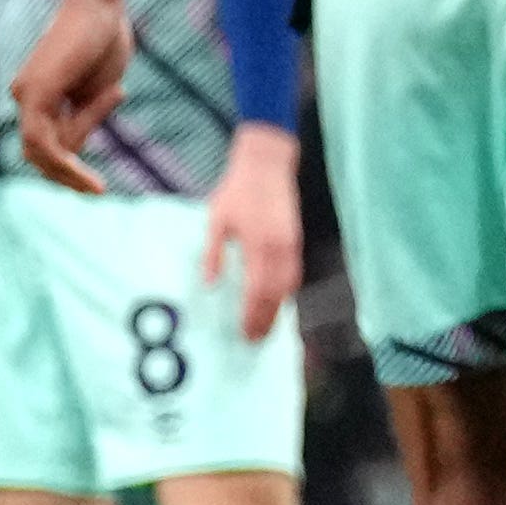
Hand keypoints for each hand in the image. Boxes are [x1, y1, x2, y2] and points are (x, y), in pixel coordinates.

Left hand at [11, 0, 131, 194]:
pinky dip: (63, 159)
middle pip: (39, 151)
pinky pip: (42, 138)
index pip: (48, 144)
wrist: (100, 3)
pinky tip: (84, 174)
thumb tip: (71, 153)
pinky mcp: (36, 90)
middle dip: (66, 176)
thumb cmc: (103, 40)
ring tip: (97, 187)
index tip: (98, 185)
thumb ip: (82, 119)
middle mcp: (24, 95)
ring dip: (69, 169)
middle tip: (97, 192)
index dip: (72, 166)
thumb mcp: (96, 92)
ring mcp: (26, 92)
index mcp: (38, 96)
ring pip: (41, 148)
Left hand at [204, 122, 305, 344]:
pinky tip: (278, 302)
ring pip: (289, 286)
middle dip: (266, 318)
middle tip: (255, 340)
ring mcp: (291, 245)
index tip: (243, 332)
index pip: (257, 289)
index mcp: (258, 245)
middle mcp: (279, 249)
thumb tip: (209, 284)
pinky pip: (294, 273)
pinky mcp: (295, 240)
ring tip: (267, 327)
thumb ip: (213, 253)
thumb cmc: (237, 191)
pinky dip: (287, 292)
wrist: (267, 164)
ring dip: (279, 309)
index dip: (251, 314)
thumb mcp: (216, 220)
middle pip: (276, 294)